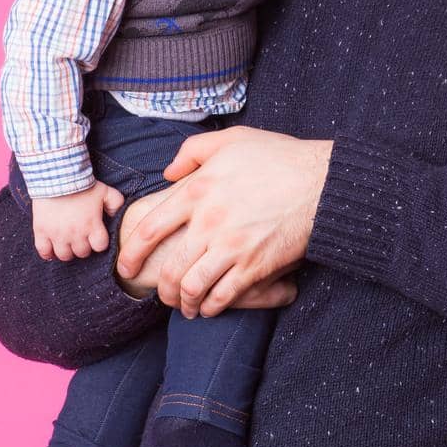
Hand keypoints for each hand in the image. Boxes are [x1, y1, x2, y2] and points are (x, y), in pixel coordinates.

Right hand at [32, 180, 123, 260]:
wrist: (56, 176)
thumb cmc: (82, 184)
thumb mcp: (105, 191)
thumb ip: (116, 204)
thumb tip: (116, 216)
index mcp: (92, 226)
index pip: (100, 247)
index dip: (99, 242)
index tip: (96, 236)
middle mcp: (75, 234)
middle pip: (82, 253)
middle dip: (84, 247)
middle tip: (81, 238)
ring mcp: (57, 235)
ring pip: (64, 256)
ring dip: (67, 251)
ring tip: (67, 242)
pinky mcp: (42, 232)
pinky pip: (44, 252)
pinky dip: (48, 253)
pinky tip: (52, 247)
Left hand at [114, 126, 332, 317]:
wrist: (321, 182)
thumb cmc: (278, 157)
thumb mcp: (231, 139)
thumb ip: (193, 151)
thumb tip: (167, 173)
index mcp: (197, 191)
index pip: (149, 229)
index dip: (131, 254)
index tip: (126, 267)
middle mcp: (208, 222)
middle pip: (169, 268)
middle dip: (160, 289)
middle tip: (161, 295)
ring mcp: (232, 247)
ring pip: (192, 288)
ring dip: (184, 303)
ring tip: (186, 307)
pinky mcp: (255, 266)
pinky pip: (223, 297)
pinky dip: (211, 307)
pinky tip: (211, 307)